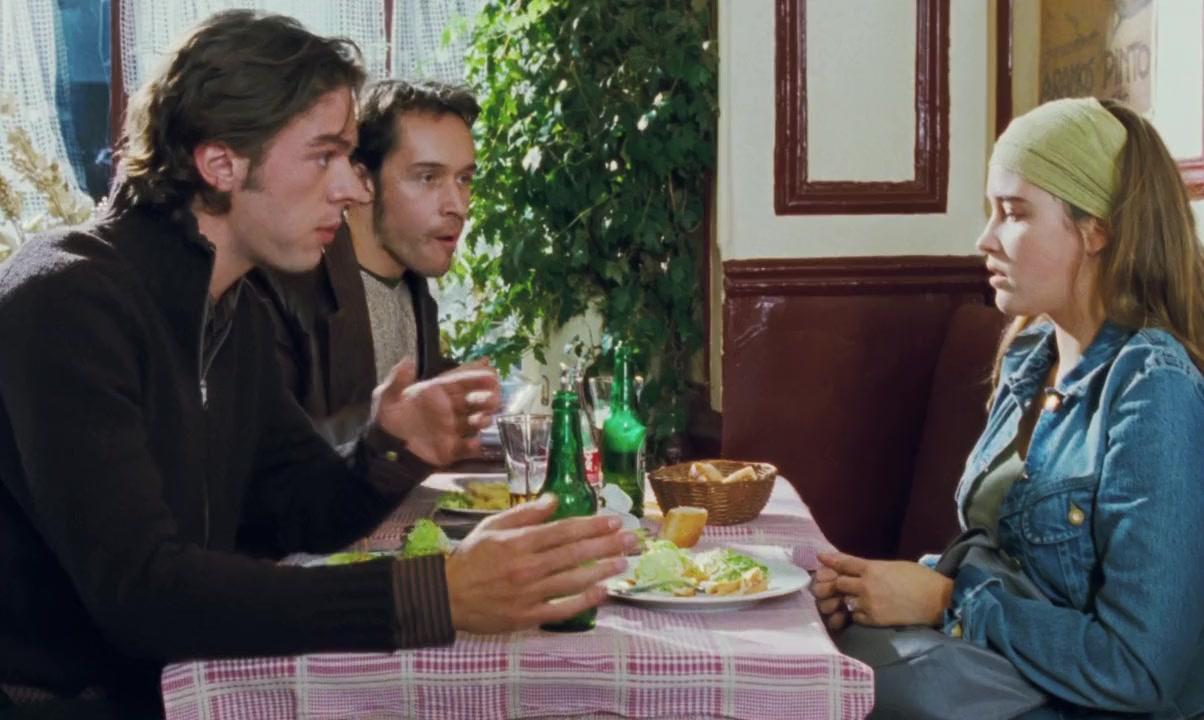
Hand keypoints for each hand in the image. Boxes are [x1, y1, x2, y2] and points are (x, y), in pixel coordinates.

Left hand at [369, 357, 499, 465]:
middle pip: (472, 399)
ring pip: (474, 421)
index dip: (475, 374)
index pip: (459, 380)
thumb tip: (408, 361)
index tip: (491, 370)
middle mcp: (447, 409)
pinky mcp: (450, 449)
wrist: (384, 452)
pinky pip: (466, 447)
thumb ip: (397, 381)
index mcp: (435, 393)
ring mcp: (451, 429)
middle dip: (486, 396)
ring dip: (483, 419)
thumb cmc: (386, 421)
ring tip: (484, 419)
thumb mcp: (386, 398)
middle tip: (493, 397)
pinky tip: (475, 444)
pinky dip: (472, 446)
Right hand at [444, 494, 638, 633]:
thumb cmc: (470, 558)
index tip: (613, 521)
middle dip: (606, 545)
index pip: (564, 530)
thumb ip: (525, 512)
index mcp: (518, 541)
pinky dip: (583, 601)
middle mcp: (527, 566)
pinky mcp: (527, 616)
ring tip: (622, 563)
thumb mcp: (492, 526)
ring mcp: (528, 593)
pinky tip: (602, 592)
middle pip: (574, 553)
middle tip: (631, 540)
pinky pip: (561, 609)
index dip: (592, 525)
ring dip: (601, 570)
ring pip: (573, 580)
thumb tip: (555, 499)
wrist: (446, 596)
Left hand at [816, 551, 952, 627]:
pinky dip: (855, 614)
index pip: (844, 563)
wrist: (936, 600)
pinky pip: (855, 617)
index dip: (831, 560)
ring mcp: (868, 603)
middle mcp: (866, 585)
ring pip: (845, 601)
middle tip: (831, 585)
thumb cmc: (920, 579)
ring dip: (844, 600)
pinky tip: (861, 611)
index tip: (821, 558)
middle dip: (834, 583)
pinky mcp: (874, 620)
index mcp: (872, 568)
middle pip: (838, 583)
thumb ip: (875, 568)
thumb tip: (862, 569)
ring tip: (843, 600)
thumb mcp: (894, 566)